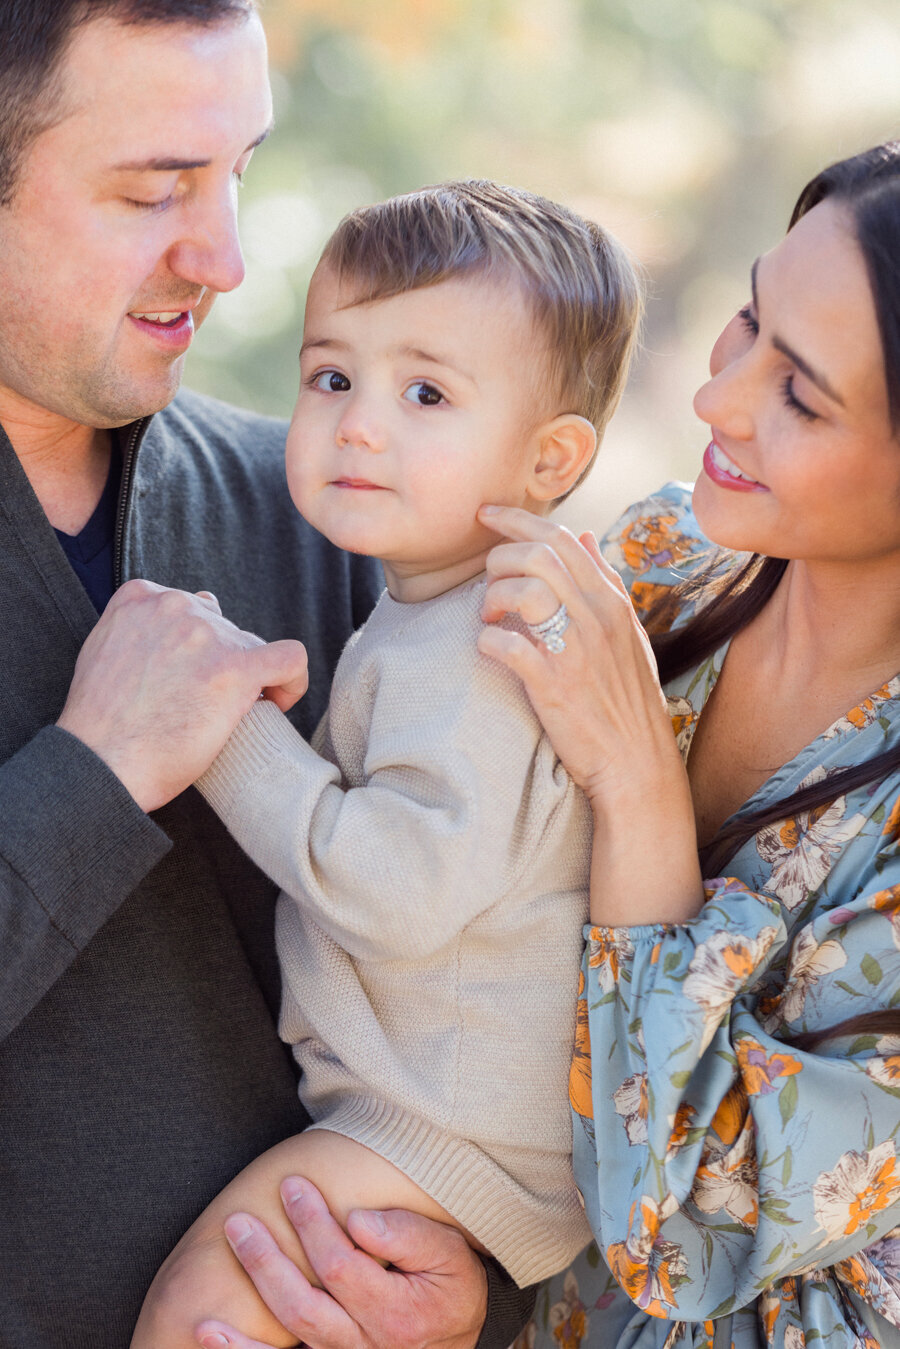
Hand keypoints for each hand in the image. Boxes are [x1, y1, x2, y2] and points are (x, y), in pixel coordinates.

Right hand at [57, 581, 307, 811]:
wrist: (101, 764)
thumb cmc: (100, 726)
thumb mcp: (102, 653)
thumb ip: (138, 631)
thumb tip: (178, 629)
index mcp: (140, 597)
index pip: (192, 608)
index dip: (198, 647)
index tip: (189, 679)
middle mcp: (175, 606)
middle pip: (223, 629)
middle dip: (218, 666)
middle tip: (200, 709)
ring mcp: (206, 634)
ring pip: (251, 647)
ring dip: (246, 680)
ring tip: (224, 719)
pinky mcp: (235, 668)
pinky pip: (291, 659)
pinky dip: (292, 682)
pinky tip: (276, 705)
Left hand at [195, 1177, 487, 1348]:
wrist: (451, 1342)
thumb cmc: (450, 1289)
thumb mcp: (450, 1255)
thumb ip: (410, 1236)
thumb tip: (359, 1218)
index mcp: (396, 1316)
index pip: (341, 1267)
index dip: (313, 1226)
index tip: (293, 1186)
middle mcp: (365, 1346)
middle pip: (304, 1304)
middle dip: (267, 1258)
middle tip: (241, 1219)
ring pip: (289, 1332)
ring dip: (253, 1292)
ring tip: (227, 1254)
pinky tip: (210, 1332)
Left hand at [476, 505, 674, 800]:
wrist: (635, 761)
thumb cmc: (626, 697)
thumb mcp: (627, 631)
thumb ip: (604, 581)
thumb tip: (583, 535)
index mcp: (611, 600)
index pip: (561, 538)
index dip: (516, 520)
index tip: (486, 515)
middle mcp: (596, 616)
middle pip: (537, 554)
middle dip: (499, 556)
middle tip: (487, 579)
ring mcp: (575, 649)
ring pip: (522, 589)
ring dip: (492, 596)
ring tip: (490, 616)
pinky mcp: (552, 684)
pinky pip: (506, 645)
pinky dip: (487, 641)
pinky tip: (489, 649)